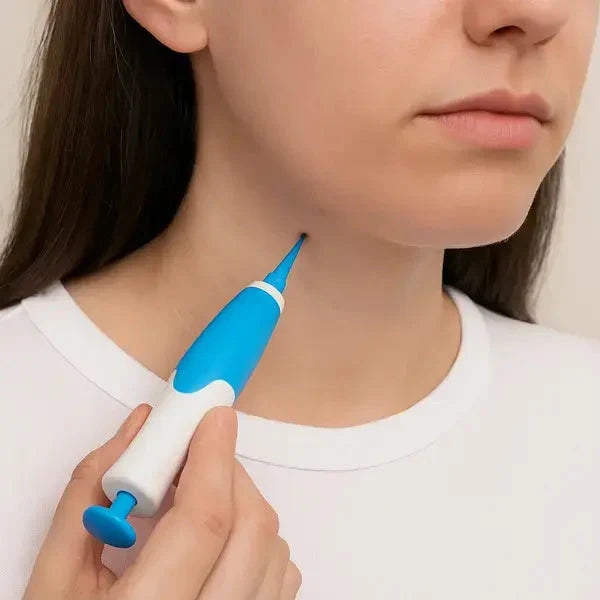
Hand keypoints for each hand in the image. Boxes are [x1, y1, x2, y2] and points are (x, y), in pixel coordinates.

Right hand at [23, 404, 301, 599]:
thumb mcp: (55, 578)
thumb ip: (89, 494)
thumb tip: (139, 428)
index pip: (204, 521)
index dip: (213, 457)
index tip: (214, 416)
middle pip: (251, 529)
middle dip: (228, 474)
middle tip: (197, 456)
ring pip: (275, 549)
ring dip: (243, 505)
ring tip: (200, 502)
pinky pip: (283, 576)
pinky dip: (259, 542)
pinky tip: (219, 543)